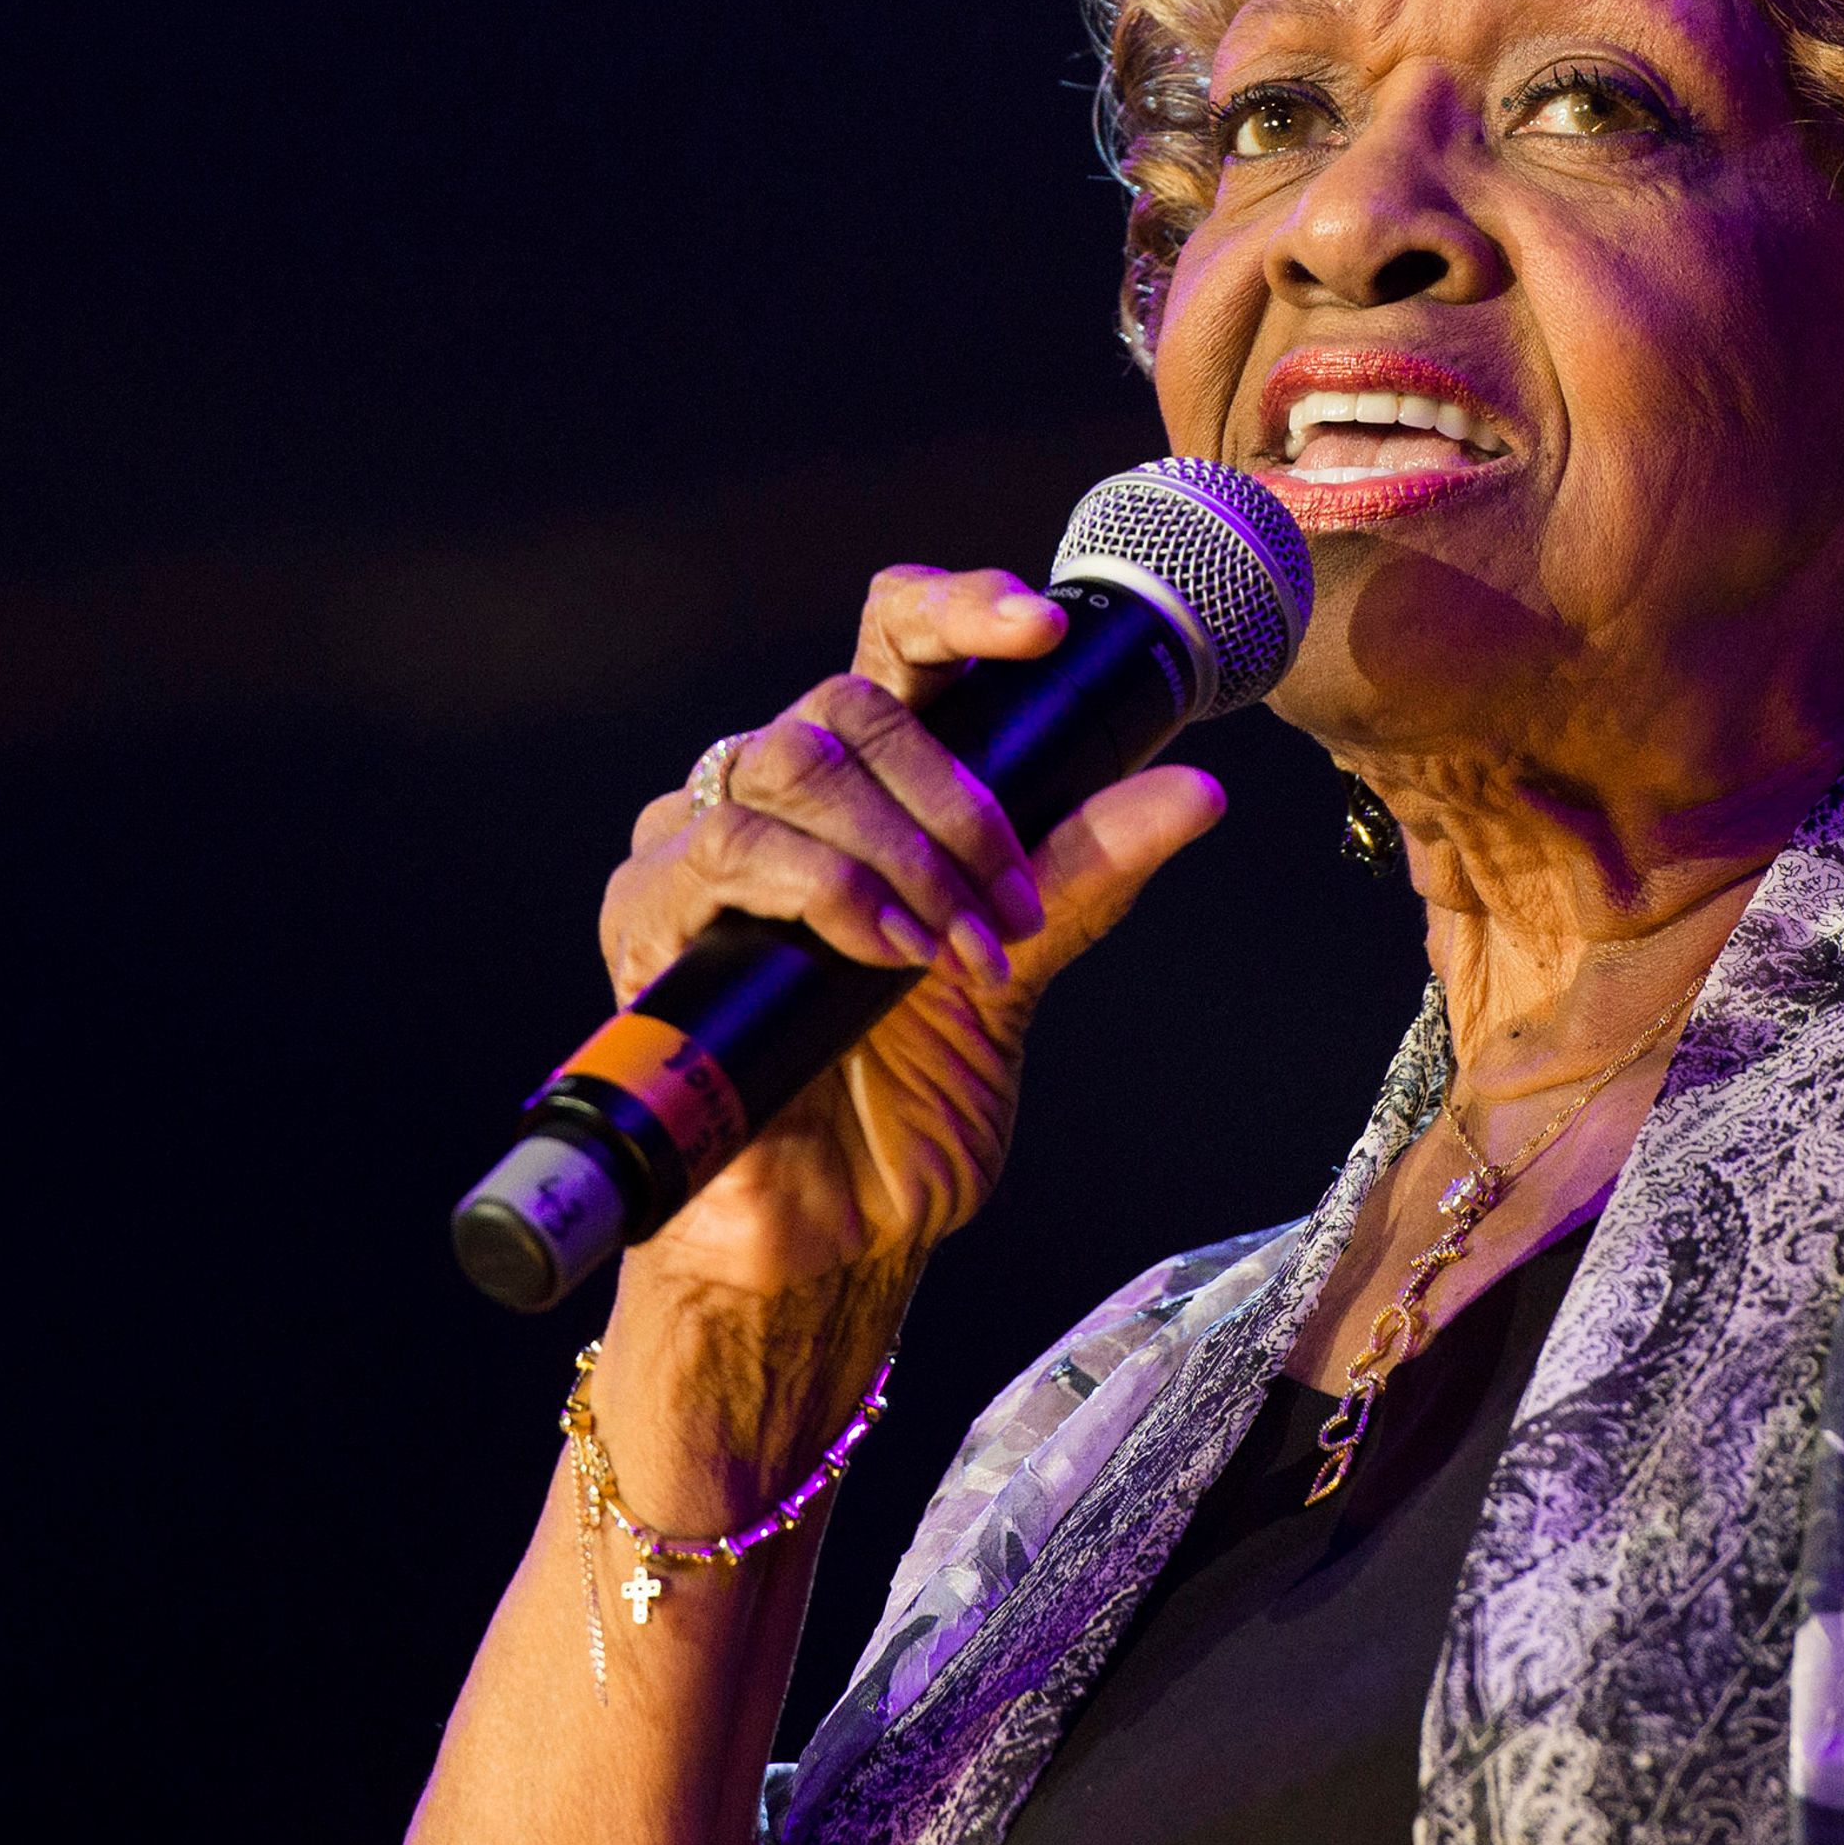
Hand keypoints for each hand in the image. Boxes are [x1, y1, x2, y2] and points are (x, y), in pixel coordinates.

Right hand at [597, 565, 1227, 1303]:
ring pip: (785, 763)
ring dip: (896, 851)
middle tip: (1005, 894)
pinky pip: (724, 851)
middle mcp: (778, 801)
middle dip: (947, 794)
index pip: (893, 647)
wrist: (833, 1235)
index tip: (1041, 629)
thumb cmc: (908, 1104)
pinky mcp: (649, 918)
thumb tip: (1194, 788)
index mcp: (869, 791)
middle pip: (842, 704)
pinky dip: (827, 892)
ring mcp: (704, 852)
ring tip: (951, 944)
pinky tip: (881, 952)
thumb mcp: (1019, 972)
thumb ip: (1083, 873)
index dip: (956, 609)